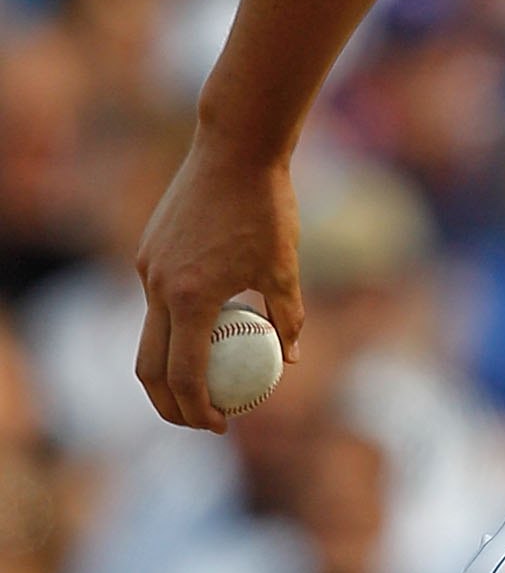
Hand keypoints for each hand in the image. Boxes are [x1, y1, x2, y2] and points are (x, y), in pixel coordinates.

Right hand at [135, 136, 302, 432]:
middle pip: (148, 368)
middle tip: (200, 420)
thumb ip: (288, 318)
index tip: (222, 425)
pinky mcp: (147, 251)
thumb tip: (290, 361)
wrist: (233, 147)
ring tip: (203, 382)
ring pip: (149, 334)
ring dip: (170, 366)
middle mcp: (158, 287)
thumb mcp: (285, 267)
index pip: (185, 376)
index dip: (200, 410)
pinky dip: (173, 326)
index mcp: (191, 298)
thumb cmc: (267, 207)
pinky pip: (156, 301)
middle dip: (170, 404)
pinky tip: (205, 328)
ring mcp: (146, 267)